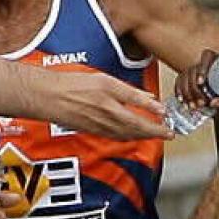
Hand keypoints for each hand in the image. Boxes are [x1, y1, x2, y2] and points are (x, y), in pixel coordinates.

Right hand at [50, 73, 170, 139]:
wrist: (47, 97)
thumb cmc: (74, 85)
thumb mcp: (106, 82)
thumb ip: (132, 93)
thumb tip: (153, 100)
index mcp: (115, 110)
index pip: (144, 121)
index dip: (159, 125)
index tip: (170, 127)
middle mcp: (109, 123)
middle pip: (137, 132)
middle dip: (154, 133)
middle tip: (168, 134)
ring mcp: (100, 129)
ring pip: (127, 136)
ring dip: (142, 136)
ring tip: (154, 133)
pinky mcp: (92, 130)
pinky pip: (116, 136)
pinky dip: (128, 136)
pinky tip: (130, 133)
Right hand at [175, 50, 218, 114]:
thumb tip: (214, 103)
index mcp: (218, 60)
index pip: (206, 57)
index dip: (202, 69)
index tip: (201, 83)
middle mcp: (203, 62)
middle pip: (193, 70)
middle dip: (194, 89)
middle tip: (201, 103)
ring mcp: (194, 69)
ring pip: (184, 77)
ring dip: (186, 93)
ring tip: (193, 107)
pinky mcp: (187, 77)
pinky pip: (179, 82)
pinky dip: (179, 92)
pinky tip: (182, 101)